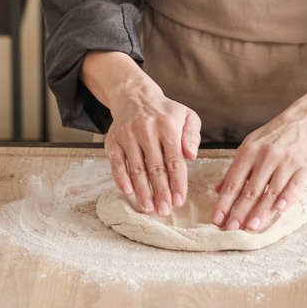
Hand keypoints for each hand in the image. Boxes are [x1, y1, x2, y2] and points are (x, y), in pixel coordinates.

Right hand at [104, 77, 200, 216]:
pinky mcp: (113, 140)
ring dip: (142, 191)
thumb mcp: (186, 115)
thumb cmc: (165, 112)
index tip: (180, 201)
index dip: (177, 183)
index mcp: (168, 125)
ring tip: (149, 208)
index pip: (174, 160)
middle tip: (165, 210)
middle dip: (161, 192)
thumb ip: (192, 135)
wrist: (135, 96)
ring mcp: (128, 135)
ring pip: (136, 168)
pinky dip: (122, 180)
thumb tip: (191, 155)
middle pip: (155, 167)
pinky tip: (129, 193)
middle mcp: (147, 130)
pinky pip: (117, 163)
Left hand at [210, 100, 306, 232]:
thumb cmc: (276, 136)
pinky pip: (295, 185)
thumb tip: (217, 190)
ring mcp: (287, 161)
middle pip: (251, 189)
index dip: (225, 202)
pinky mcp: (305, 166)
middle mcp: (266, 156)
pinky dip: (287, 197)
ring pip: (271, 190)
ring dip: (260, 211)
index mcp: (249, 151)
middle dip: (239, 211)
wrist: (306, 119)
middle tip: (231, 229)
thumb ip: (236, 169)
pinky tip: (279, 209)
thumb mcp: (251, 145)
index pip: (234, 181)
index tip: (217, 219)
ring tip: (250, 227)